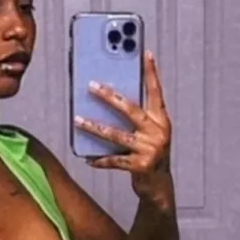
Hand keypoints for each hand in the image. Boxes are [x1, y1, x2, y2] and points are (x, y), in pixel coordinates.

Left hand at [74, 50, 171, 198]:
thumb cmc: (150, 154)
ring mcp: (149, 150)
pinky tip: (88, 159)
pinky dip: (100, 160)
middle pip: (130, 109)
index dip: (151, 73)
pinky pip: (114, 160)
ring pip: (116, 134)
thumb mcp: (150, 133)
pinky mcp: (140, 166)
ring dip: (94, 127)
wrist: (159, 186)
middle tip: (91, 86)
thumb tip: (110, 98)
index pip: (156, 92)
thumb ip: (138, 116)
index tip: (145, 53)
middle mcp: (158, 132)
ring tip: (77, 120)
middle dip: (109, 96)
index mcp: (161, 120)